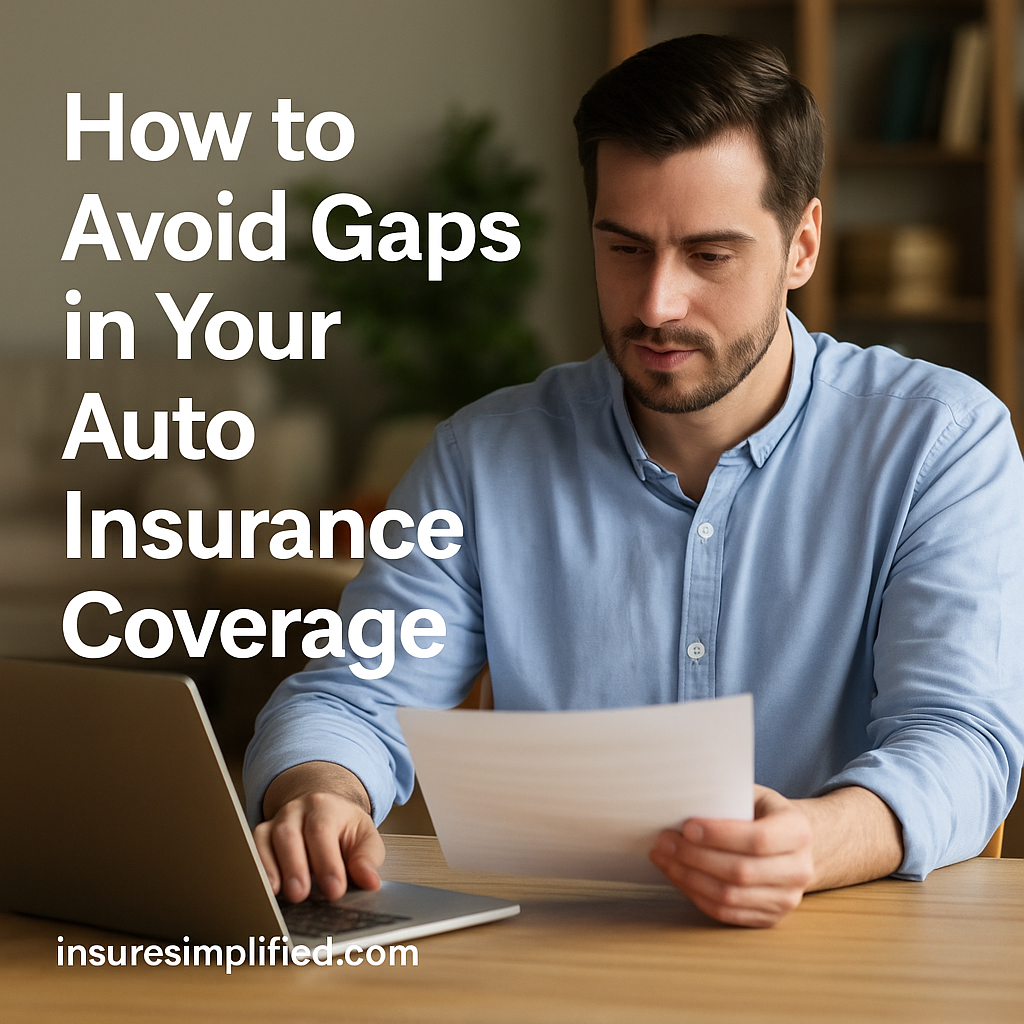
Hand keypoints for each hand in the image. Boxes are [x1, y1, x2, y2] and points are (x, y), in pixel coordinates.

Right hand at [252, 761, 385, 902]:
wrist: (323, 811)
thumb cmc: (344, 829)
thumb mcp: (364, 837)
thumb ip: (367, 859)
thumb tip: (370, 881)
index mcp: (325, 807)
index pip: (323, 831)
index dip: (327, 862)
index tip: (334, 890)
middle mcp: (296, 811)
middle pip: (290, 835)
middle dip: (295, 867)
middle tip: (301, 894)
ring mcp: (275, 822)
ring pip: (266, 841)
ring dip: (272, 870)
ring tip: (280, 894)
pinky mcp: (260, 836)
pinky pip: (252, 849)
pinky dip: (257, 869)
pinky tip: (264, 890)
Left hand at [650, 785, 813, 927]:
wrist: (792, 844)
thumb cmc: (764, 813)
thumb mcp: (754, 795)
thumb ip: (727, 797)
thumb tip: (683, 801)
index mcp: (799, 831)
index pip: (758, 839)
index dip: (720, 835)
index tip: (687, 827)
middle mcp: (799, 869)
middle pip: (741, 871)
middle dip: (695, 857)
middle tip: (665, 841)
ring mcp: (787, 898)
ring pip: (729, 896)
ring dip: (689, 877)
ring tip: (664, 857)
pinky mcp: (770, 917)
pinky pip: (726, 913)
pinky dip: (696, 895)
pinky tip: (678, 875)